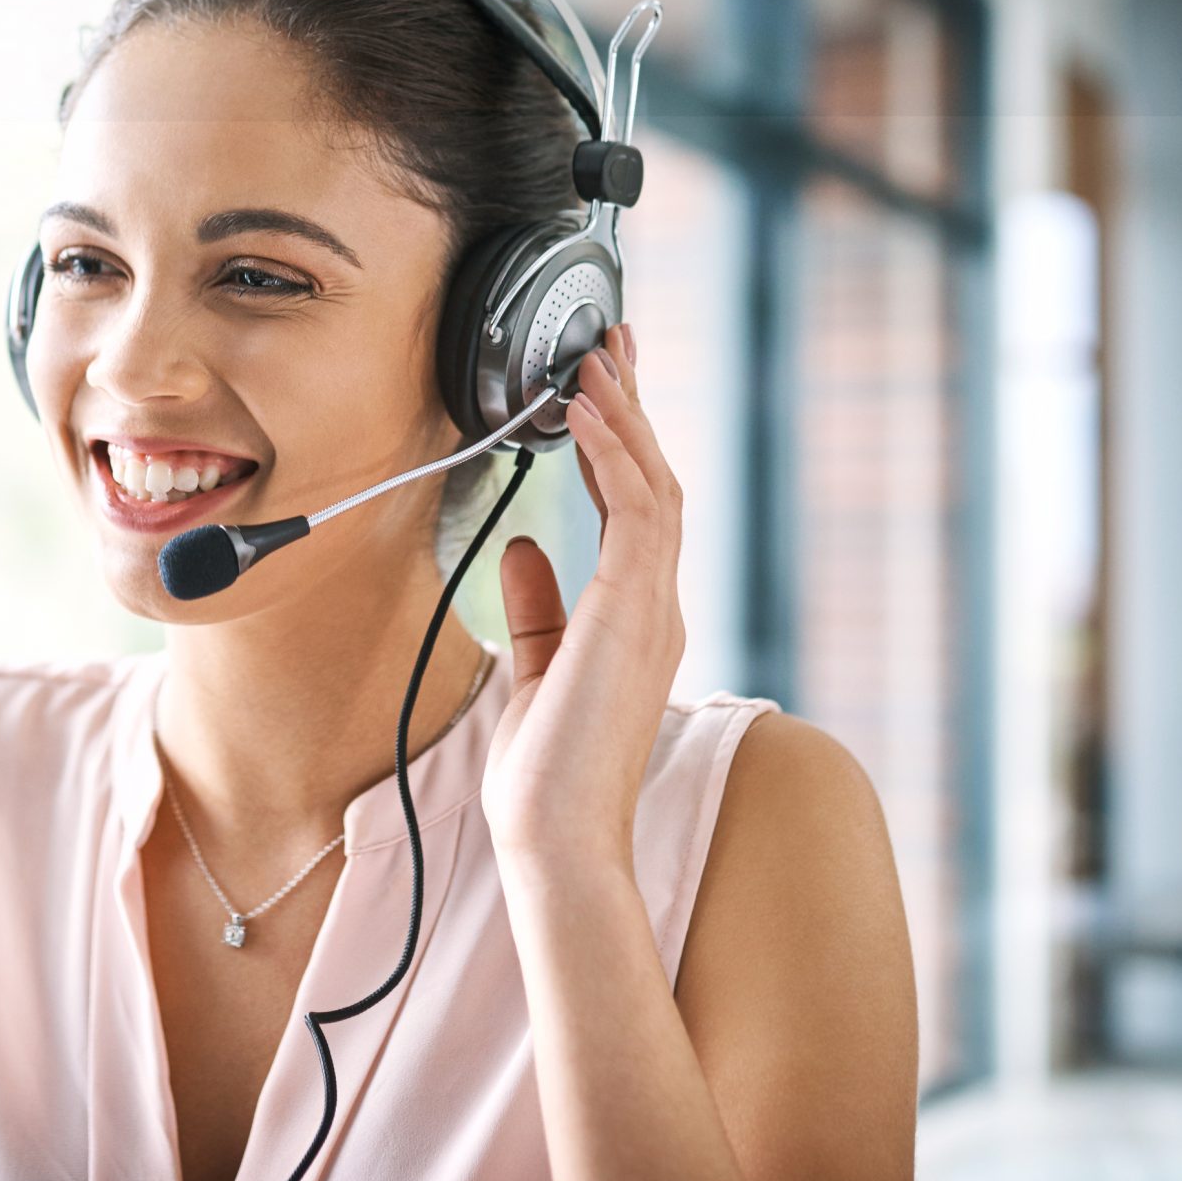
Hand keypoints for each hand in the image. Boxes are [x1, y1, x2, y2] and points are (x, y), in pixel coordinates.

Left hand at [483, 321, 686, 879]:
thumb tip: (525, 548)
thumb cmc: (546, 776)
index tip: (602, 388)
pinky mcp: (635, 613)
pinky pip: (636, 513)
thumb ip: (536, 609)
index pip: (636, 511)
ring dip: (624, 415)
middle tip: (610, 343)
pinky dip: (614, 454)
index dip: (623, 443)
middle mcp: (655, 607)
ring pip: (654, 485)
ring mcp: (653, 608)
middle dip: (632, 408)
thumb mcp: (533, 672)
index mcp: (636, 620)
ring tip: (595, 356)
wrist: (556, 837)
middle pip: (653, 482)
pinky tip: (588, 411)